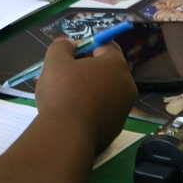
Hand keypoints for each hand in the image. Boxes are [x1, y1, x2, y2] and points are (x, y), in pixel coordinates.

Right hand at [34, 38, 135, 154]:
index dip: (86, 45)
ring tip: (64, 94)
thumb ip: (62, 46)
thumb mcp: (55, 61)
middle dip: (85, 68)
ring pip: (104, 90)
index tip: (69, 54)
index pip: (106, 46)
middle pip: (106, 69)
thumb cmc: (63, 92)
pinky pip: (102, 110)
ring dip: (87, 88)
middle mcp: (127, 85)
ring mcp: (123, 109)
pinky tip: (71, 113)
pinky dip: (89, 107)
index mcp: (116, 65)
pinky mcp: (116, 128)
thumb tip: (69, 45)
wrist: (66, 137)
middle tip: (63, 74)